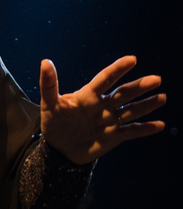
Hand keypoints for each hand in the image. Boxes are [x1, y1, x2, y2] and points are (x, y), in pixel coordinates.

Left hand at [40, 56, 165, 163]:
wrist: (59, 149)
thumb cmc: (54, 123)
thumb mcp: (49, 105)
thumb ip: (49, 85)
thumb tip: (45, 62)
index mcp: (88, 96)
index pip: (105, 80)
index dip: (117, 69)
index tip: (132, 59)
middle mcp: (103, 106)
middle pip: (123, 94)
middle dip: (139, 87)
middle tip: (156, 79)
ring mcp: (110, 121)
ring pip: (131, 111)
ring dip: (146, 105)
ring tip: (162, 97)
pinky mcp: (114, 136)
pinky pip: (132, 132)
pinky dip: (145, 129)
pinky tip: (159, 125)